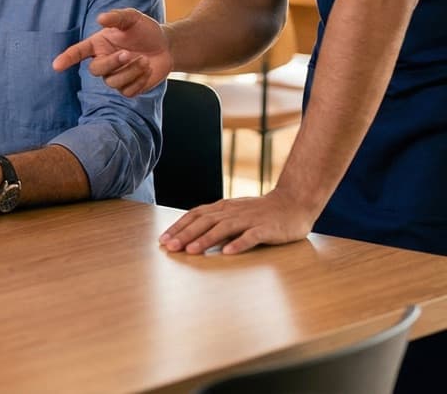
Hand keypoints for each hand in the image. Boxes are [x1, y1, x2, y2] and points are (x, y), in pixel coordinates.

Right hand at [51, 9, 172, 96]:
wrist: (165, 46)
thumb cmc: (144, 30)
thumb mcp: (132, 18)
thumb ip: (116, 17)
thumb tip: (100, 18)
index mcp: (98, 45)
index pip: (78, 52)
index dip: (67, 59)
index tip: (56, 66)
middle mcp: (103, 61)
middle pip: (95, 70)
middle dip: (112, 63)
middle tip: (129, 54)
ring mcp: (115, 76)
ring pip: (113, 83)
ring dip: (131, 72)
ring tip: (144, 61)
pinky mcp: (128, 88)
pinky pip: (127, 92)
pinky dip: (139, 81)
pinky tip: (147, 70)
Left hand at [159, 188, 317, 254]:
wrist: (293, 203)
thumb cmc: (260, 212)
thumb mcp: (234, 213)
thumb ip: (216, 222)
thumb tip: (192, 236)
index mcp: (223, 208)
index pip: (195, 215)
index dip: (178, 227)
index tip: (163, 240)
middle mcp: (232, 211)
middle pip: (204, 221)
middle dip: (185, 234)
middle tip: (170, 247)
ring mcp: (249, 219)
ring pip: (223, 228)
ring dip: (206, 239)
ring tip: (191, 251)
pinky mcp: (266, 229)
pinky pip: (251, 236)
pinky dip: (238, 244)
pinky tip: (227, 253)